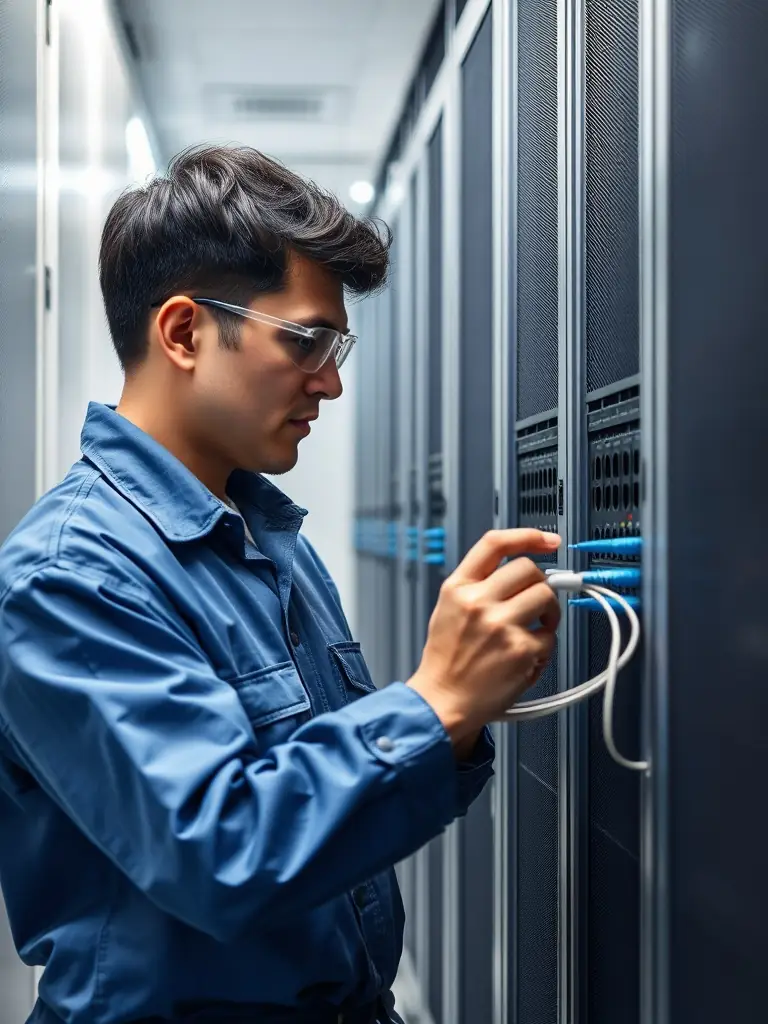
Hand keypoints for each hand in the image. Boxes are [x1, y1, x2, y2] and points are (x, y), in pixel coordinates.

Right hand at [407, 529, 561, 750]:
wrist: (442, 701)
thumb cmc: (447, 659)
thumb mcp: (449, 609)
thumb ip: (479, 586)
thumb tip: (523, 571)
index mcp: (459, 588)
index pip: (495, 544)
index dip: (528, 536)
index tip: (548, 540)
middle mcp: (478, 602)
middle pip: (529, 569)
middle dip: (540, 583)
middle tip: (536, 601)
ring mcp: (501, 625)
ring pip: (546, 597)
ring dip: (549, 612)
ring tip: (536, 628)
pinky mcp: (521, 650)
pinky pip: (550, 637)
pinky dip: (544, 647)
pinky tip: (525, 657)